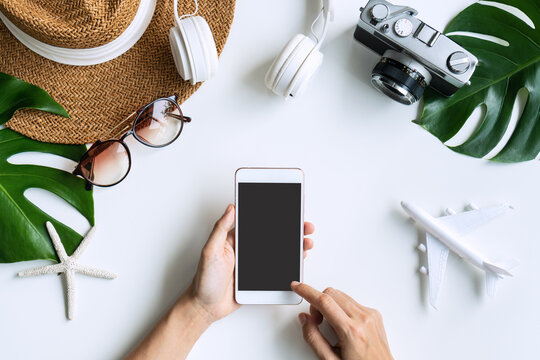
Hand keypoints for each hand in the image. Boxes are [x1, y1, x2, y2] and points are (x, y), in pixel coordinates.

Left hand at [188, 204, 314, 322]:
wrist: (206, 306)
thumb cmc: (204, 279)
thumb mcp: (210, 251)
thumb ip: (220, 229)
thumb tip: (231, 208)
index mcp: (235, 239)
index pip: (257, 222)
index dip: (273, 214)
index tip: (288, 208)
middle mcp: (246, 249)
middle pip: (273, 235)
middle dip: (291, 229)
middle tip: (305, 226)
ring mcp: (254, 263)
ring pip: (278, 250)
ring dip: (294, 246)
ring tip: (306, 243)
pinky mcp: (259, 277)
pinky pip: (277, 268)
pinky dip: (289, 263)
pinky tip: (298, 260)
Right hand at [291, 282, 392, 359]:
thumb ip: (314, 338)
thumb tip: (305, 319)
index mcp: (351, 331)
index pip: (324, 301)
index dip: (307, 291)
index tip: (297, 287)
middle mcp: (363, 319)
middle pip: (332, 294)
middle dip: (318, 303)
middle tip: (317, 321)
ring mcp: (371, 316)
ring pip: (341, 296)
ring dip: (331, 306)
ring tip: (332, 327)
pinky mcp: (375, 315)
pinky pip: (352, 302)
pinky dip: (343, 309)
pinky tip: (343, 325)